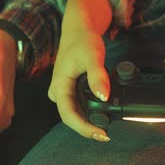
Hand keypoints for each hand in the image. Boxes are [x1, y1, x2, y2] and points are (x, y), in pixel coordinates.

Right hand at [48, 0, 111, 141]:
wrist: (78, 29)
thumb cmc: (83, 40)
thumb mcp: (92, 56)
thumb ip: (98, 76)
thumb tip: (103, 97)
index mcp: (59, 86)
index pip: (69, 116)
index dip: (84, 129)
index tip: (102, 135)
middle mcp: (57, 92)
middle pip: (71, 118)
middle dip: (88, 128)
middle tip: (107, 133)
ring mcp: (62, 91)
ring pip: (73, 113)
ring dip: (88, 121)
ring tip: (106, 126)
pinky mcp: (68, 90)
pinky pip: (76, 106)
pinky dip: (88, 112)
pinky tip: (101, 113)